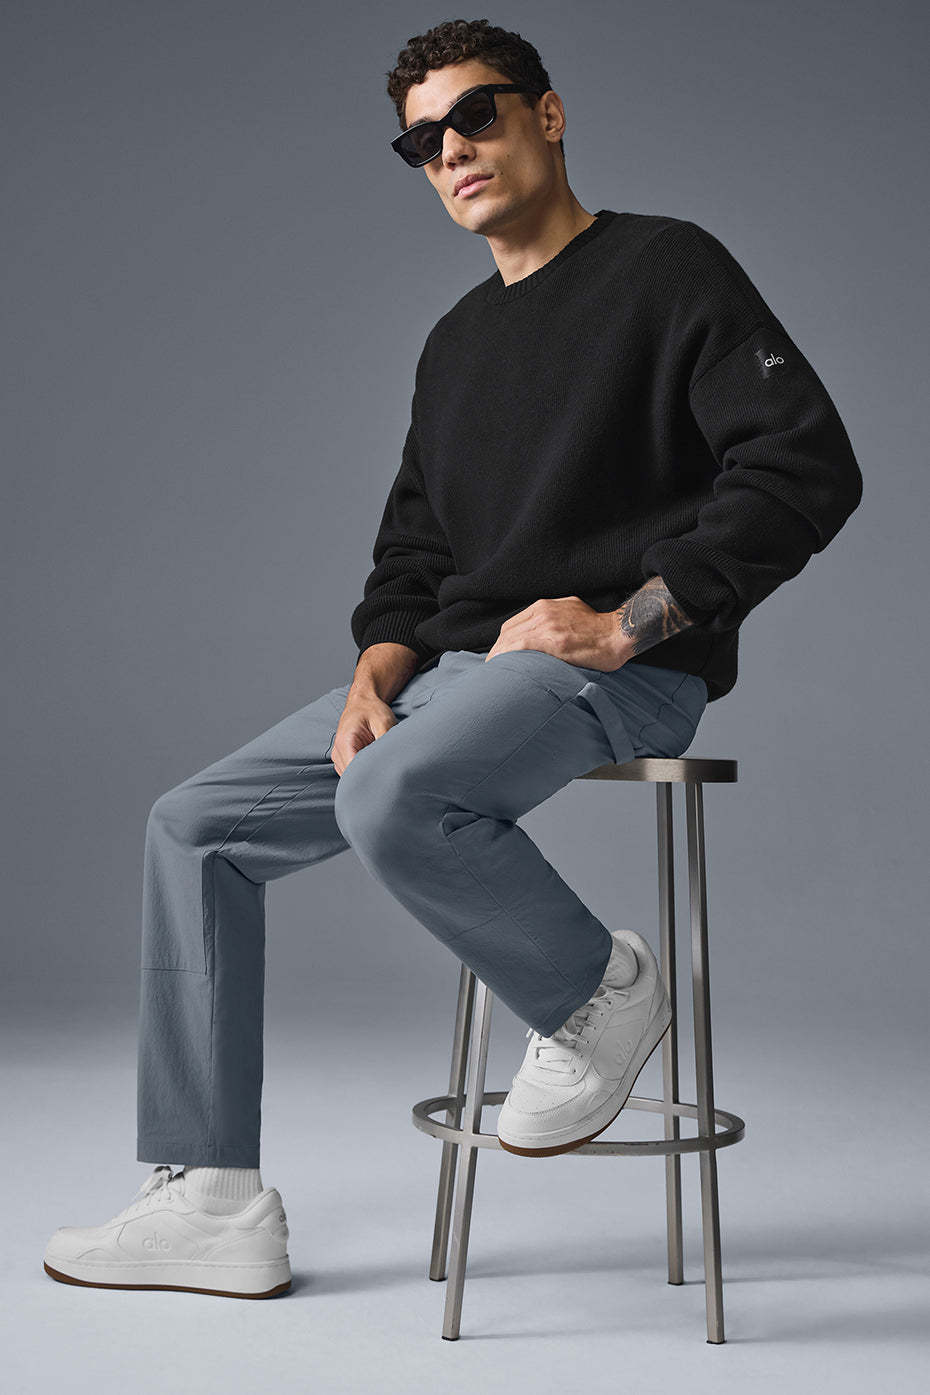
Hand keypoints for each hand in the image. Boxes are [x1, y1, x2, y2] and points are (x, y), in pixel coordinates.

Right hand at [329, 691, 396, 775]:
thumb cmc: (373, 710)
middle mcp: (338, 752)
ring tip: (383, 770)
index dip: (369, 779)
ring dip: (366, 777)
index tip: (385, 780)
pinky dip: (364, 773)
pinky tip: (376, 768)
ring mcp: (339, 758)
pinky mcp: (344, 760)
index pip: (353, 772)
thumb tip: (391, 761)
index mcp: (345, 742)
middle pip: (351, 778)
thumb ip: (385, 742)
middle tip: (388, 779)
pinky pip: (352, 774)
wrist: (363, 702)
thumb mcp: (384, 722)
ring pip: (351, 778)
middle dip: (369, 780)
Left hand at [484, 596, 630, 670]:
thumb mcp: (573, 612)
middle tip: (493, 668)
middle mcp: (543, 611)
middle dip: (498, 650)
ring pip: (511, 640)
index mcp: (546, 605)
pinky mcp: (554, 641)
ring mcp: (548, 625)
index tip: (500, 655)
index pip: (514, 624)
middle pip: (508, 632)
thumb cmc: (599, 630)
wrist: (619, 633)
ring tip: (495, 673)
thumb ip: (554, 619)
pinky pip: (521, 647)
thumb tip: (542, 637)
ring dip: (499, 656)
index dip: (503, 641)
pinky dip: (508, 657)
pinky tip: (504, 669)